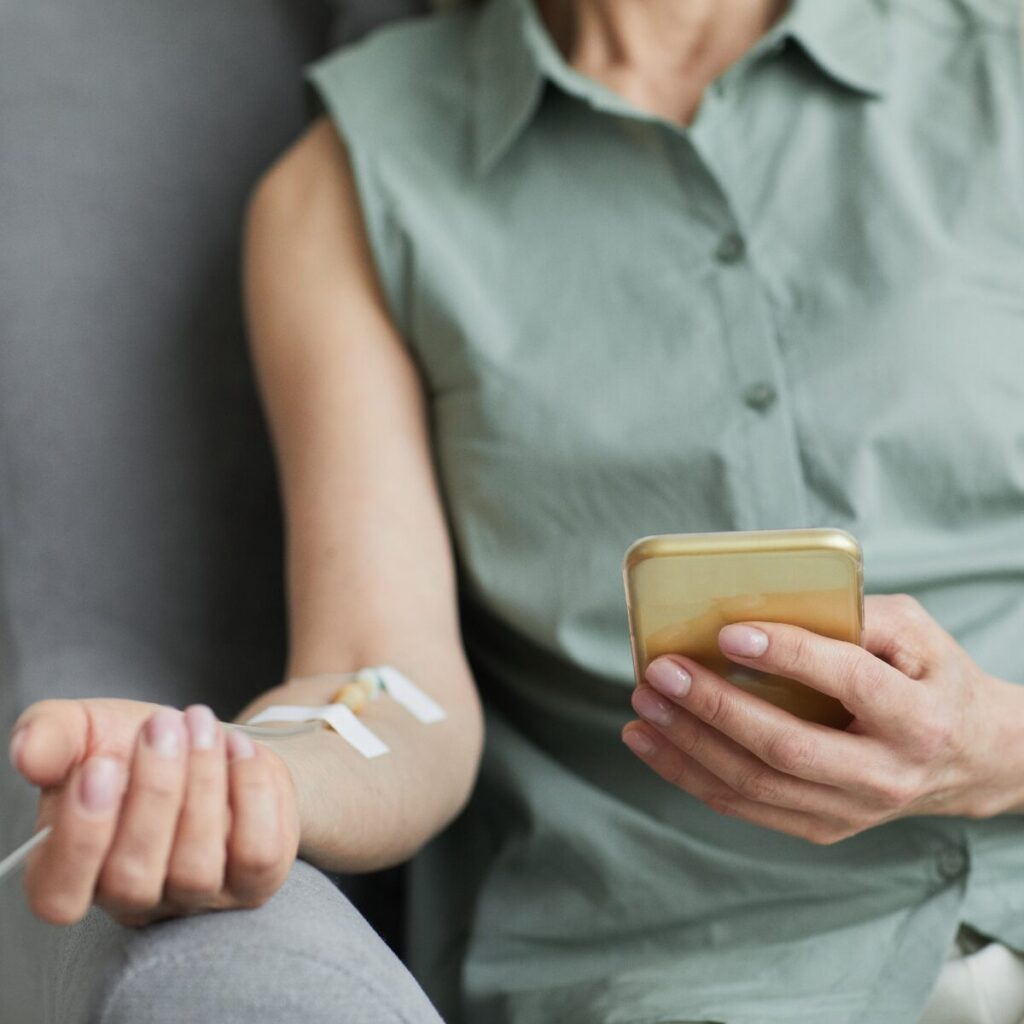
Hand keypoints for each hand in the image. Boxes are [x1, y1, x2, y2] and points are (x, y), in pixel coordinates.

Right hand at [9, 698, 298, 925]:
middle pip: (134, 877)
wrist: (209, 739)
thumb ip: (50, 737)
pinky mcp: (253, 881)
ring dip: (203, 783)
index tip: (101, 765)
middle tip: (164, 723)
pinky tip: (239, 749)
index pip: (59, 895)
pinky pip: (257, 854)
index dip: (80, 837)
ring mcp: (197, 897)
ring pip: (197, 866)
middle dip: (153, 791)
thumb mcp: (84, 729)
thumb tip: (26, 753)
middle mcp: (134, 899)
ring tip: (201, 725)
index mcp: (72, 872)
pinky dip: (251, 792)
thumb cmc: (132, 745)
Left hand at [622, 594, 1023, 843]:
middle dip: (714, 708)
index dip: (786, 655)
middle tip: (661, 671)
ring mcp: (853, 810)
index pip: (847, 683)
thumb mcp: (917, 633)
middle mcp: (886, 774)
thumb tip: (771, 602)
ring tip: (644, 705)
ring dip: (687, 745)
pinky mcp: (824, 827)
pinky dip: (691, 775)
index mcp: (918, 718)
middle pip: (786, 747)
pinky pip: (746, 807)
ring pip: (755, 785)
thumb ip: (856, 614)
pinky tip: (654, 744)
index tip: (728, 632)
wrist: (974, 760)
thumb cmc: (934, 680)